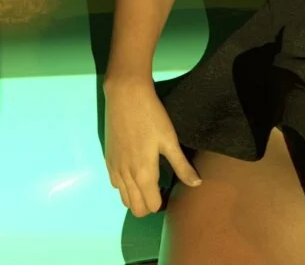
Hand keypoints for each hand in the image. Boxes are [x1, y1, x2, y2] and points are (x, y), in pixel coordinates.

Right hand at [103, 78, 200, 216]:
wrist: (125, 95)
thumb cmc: (151, 116)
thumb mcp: (170, 140)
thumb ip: (181, 165)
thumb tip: (196, 184)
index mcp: (143, 174)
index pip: (152, 206)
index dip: (163, 203)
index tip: (170, 192)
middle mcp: (126, 176)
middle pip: (136, 209)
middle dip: (149, 205)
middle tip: (160, 189)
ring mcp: (114, 169)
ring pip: (124, 199)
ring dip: (136, 197)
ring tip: (148, 182)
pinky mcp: (108, 160)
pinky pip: (115, 185)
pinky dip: (125, 186)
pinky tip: (135, 171)